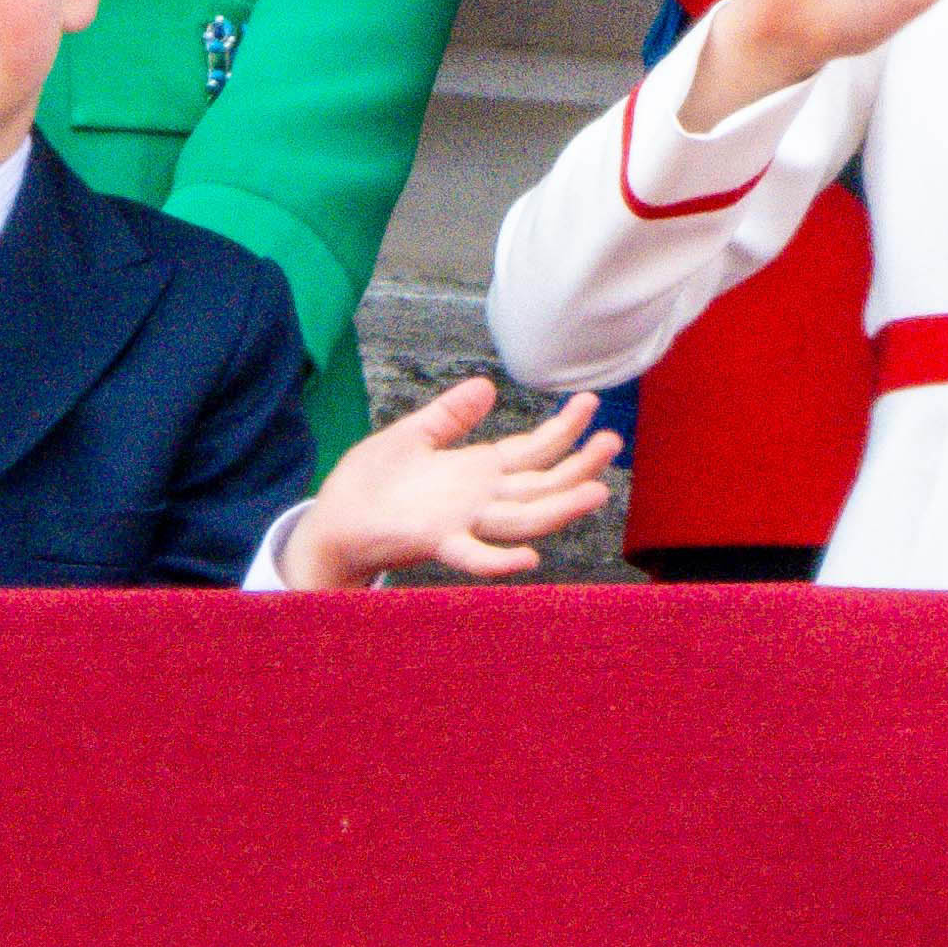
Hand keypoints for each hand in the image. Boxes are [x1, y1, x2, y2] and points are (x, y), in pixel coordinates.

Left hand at [286, 379, 620, 586]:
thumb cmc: (368, 484)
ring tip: (597, 492)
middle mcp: (479, 499)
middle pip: (541, 484)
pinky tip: (528, 558)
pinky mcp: (435, 541)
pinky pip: (473, 555)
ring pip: (523, 517)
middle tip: (614, 441)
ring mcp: (462, 521)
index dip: (563, 430)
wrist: (332, 523)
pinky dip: (500, 560)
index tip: (590, 402)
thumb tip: (487, 386)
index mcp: (476, 471)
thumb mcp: (412, 435)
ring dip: (561, 508)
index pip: (531, 451)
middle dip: (579, 465)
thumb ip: (450, 415)